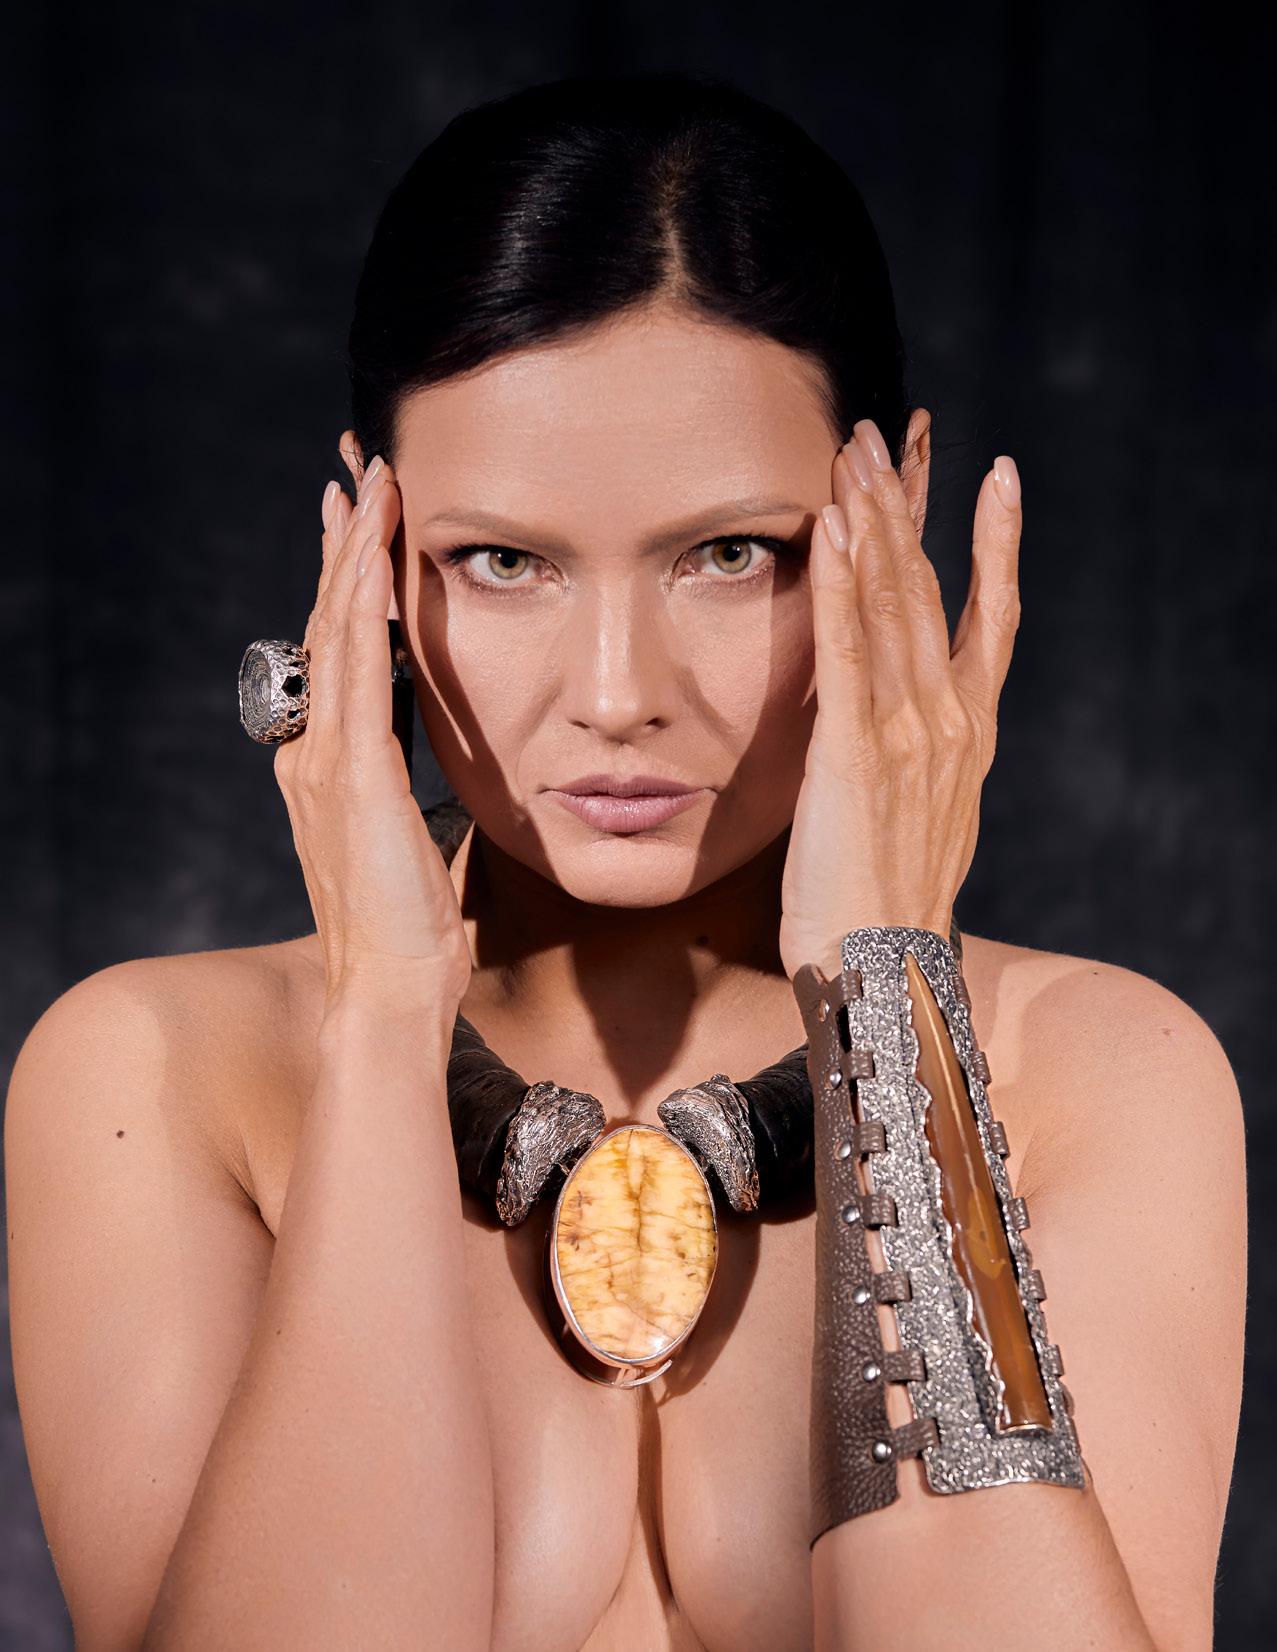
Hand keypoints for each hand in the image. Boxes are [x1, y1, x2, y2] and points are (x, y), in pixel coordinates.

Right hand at [271, 442, 472, 1010]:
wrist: (394, 991)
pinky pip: (360, 668)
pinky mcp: (354, 774)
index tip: (360, 533)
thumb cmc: (411, 934)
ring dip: (354, 553)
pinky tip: (375, 555)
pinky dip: (365, 604)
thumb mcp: (417, 850)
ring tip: (370, 486)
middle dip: (343, 548)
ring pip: (338, 631)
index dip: (347, 589)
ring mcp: (327, 761)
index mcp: (331, 769)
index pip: (340, 657)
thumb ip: (420, 805)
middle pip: (328, 626)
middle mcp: (314, 753)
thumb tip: (454, 782)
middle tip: (357, 478)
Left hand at [778, 414, 1021, 980]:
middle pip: (932, 589)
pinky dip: (840, 582)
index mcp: (967, 732)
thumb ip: (911, 754)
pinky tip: (831, 527)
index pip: (986, 614)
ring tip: (856, 451)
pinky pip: (846, 650)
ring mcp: (906, 733)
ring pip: (894, 604)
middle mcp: (948, 720)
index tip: (995, 475)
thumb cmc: (885, 902)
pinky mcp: (852, 753)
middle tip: (889, 433)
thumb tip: (887, 721)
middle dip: (909, 504)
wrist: (882, 971)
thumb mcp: (917, 814)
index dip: (992, 541)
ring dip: (873, 520)